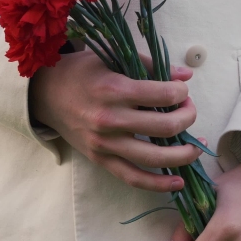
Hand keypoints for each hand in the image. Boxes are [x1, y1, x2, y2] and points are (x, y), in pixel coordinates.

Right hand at [29, 51, 201, 192]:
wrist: (45, 94)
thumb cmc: (81, 72)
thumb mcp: (111, 57)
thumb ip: (149, 65)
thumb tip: (186, 76)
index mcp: (115, 90)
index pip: (164, 95)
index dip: (182, 92)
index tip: (182, 90)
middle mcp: (110, 120)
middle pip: (165, 126)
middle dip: (187, 118)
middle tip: (189, 111)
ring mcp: (105, 144)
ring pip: (154, 157)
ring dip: (183, 154)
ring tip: (195, 148)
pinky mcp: (100, 160)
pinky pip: (133, 178)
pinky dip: (158, 184)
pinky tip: (178, 182)